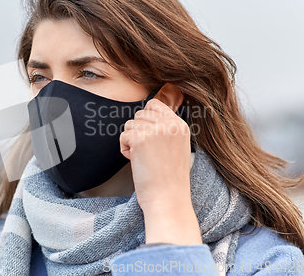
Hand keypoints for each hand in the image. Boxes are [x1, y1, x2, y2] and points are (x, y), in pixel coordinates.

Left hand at [119, 98, 201, 244]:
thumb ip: (166, 129)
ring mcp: (156, 131)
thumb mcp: (177, 147)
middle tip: (147, 152)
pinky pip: (123, 136)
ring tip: (143, 158)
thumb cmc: (169, 179)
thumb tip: (146, 115)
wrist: (168, 199)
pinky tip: (136, 161)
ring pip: (129, 124)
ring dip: (131, 141)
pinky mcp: (141, 139)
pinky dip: (125, 150)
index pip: (155, 104)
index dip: (146, 119)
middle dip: (138, 131)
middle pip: (140, 114)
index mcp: (180, 125)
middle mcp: (170, 124)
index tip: (148, 137)